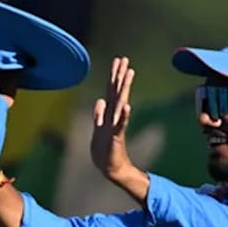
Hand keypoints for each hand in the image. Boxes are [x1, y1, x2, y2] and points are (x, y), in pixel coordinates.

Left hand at [90, 56, 136, 181]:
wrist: (108, 167)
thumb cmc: (104, 150)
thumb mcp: (98, 129)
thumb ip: (99, 114)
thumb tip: (100, 100)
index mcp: (108, 114)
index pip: (111, 90)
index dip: (114, 75)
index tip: (119, 60)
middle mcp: (114, 117)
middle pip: (117, 92)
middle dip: (120, 76)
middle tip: (125, 59)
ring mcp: (116, 125)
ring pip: (120, 104)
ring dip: (124, 88)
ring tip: (129, 74)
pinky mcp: (116, 137)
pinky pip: (120, 125)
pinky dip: (124, 116)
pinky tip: (128, 106)